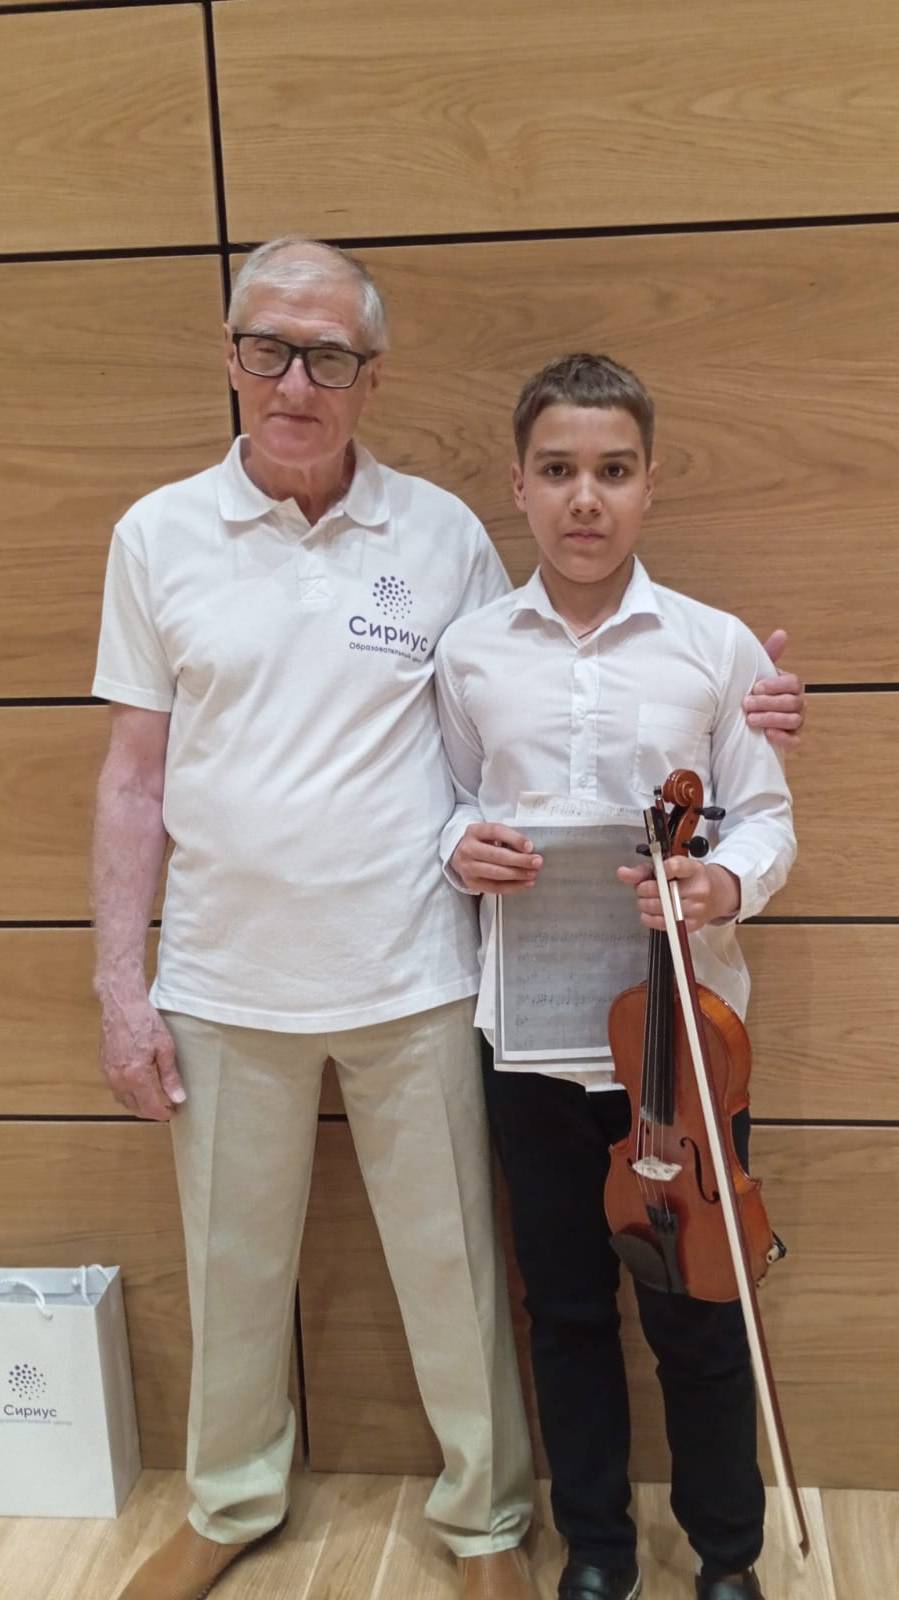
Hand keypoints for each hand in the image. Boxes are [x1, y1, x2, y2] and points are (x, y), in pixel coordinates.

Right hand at [98, 992, 184, 1120]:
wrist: (121, 1005)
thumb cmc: (146, 1023)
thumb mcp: (165, 1048)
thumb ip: (170, 1076)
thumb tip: (178, 1098)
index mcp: (136, 1076)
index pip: (149, 1106)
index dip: (162, 1113)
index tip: (174, 1112)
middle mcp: (119, 1079)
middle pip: (135, 1107)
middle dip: (151, 1111)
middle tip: (166, 1107)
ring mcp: (108, 1074)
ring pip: (123, 1101)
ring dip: (138, 1105)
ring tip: (154, 1099)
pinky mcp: (104, 1067)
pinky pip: (116, 1089)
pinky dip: (127, 1094)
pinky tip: (138, 1087)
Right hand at [450, 821, 542, 894]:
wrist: (460, 855)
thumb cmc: (482, 842)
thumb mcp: (490, 833)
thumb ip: (506, 837)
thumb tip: (529, 850)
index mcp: (474, 831)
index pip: (495, 832)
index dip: (514, 839)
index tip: (530, 846)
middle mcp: (468, 849)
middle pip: (496, 855)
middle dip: (520, 860)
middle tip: (537, 862)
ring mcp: (467, 868)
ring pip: (496, 873)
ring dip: (518, 874)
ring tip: (533, 873)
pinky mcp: (471, 883)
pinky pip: (495, 887)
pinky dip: (513, 887)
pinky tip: (525, 883)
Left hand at [617, 857, 739, 933]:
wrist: (718, 895)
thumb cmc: (691, 879)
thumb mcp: (673, 867)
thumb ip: (645, 870)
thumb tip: (622, 873)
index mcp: (694, 870)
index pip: (675, 867)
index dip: (659, 869)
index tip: (654, 871)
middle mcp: (697, 890)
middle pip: (660, 890)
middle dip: (643, 889)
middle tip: (643, 888)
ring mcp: (696, 909)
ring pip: (659, 908)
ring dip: (645, 904)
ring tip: (646, 900)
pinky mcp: (692, 925)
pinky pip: (662, 924)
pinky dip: (650, 918)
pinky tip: (649, 913)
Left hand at [743, 629, 804, 749]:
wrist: (739, 719)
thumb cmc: (751, 691)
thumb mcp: (757, 672)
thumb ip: (768, 654)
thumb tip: (782, 633)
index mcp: (791, 686)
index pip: (794, 683)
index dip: (776, 685)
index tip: (756, 687)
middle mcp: (798, 703)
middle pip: (793, 702)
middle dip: (768, 703)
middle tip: (746, 704)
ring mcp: (796, 722)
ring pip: (793, 721)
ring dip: (771, 719)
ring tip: (750, 720)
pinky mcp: (791, 739)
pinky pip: (795, 741)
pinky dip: (783, 738)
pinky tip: (767, 735)